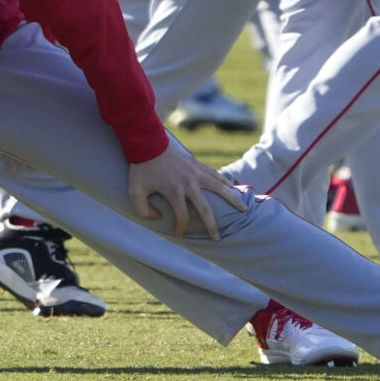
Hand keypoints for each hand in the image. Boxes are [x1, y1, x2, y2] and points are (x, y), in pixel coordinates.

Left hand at [126, 138, 246, 238]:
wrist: (147, 142)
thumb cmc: (140, 168)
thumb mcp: (134, 191)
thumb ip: (142, 209)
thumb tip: (158, 217)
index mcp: (174, 191)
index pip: (183, 216)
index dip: (182, 228)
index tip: (180, 234)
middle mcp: (189, 183)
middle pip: (206, 208)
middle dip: (212, 226)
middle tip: (217, 238)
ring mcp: (195, 173)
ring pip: (219, 188)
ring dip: (232, 199)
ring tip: (244, 208)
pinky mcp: (197, 164)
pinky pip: (215, 174)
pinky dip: (225, 181)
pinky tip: (233, 188)